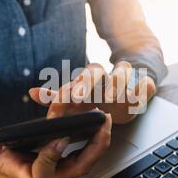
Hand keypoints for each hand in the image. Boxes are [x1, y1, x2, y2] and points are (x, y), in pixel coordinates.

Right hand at [0, 114, 111, 177]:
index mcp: (26, 175)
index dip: (50, 161)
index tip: (57, 139)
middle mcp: (47, 174)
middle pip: (76, 170)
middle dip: (93, 151)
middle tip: (102, 128)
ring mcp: (58, 167)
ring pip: (85, 161)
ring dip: (98, 142)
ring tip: (104, 120)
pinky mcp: (64, 158)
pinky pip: (84, 151)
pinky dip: (93, 137)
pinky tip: (97, 120)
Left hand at [29, 62, 156, 123]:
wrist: (129, 89)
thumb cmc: (99, 97)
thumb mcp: (77, 101)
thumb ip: (56, 98)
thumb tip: (31, 93)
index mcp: (89, 80)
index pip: (76, 80)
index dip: (66, 92)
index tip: (60, 108)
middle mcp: (105, 77)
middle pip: (96, 70)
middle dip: (87, 82)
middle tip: (78, 97)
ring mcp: (125, 82)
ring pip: (123, 70)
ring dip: (117, 83)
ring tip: (111, 98)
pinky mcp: (143, 88)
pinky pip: (146, 84)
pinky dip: (144, 87)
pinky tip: (141, 92)